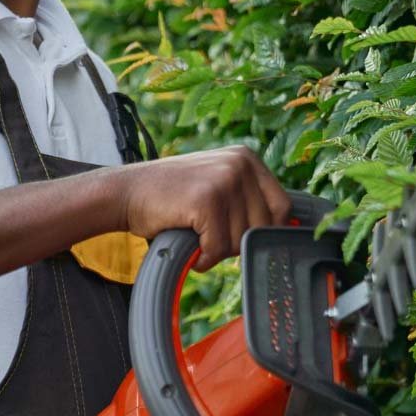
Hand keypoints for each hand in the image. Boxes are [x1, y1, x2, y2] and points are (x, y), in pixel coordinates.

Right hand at [117, 146, 291, 269]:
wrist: (126, 192)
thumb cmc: (172, 197)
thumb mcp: (218, 185)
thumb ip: (248, 199)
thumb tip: (288, 228)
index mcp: (247, 158)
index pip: (282, 207)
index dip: (262, 231)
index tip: (237, 235)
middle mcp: (240, 163)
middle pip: (264, 226)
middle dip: (237, 242)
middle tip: (209, 235)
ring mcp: (224, 179)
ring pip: (240, 240)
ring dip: (217, 250)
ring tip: (195, 234)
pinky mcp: (206, 199)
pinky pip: (218, 247)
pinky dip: (203, 256)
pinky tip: (189, 243)